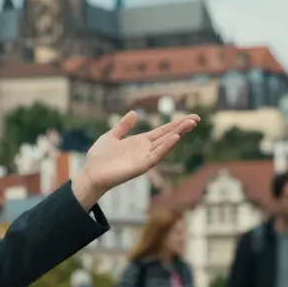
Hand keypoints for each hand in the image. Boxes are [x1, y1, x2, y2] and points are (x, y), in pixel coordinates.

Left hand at [71, 111, 199, 207]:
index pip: (162, 131)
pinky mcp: (140, 167)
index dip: (175, 124)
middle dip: (181, 127)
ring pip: (164, 145)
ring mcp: (144, 158)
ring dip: (177, 135)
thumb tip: (134, 113)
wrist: (91, 173)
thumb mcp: (111, 136)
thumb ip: (123, 126)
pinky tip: (174, 138)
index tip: (190, 117)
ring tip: (189, 124)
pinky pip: (156, 156)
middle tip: (197, 118)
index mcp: (140, 141)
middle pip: (167, 136)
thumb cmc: (100, 157)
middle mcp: (145, 149)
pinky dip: (165, 147)